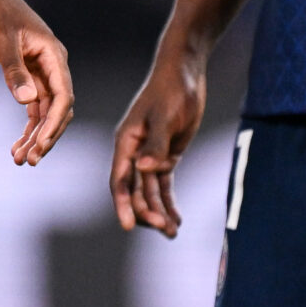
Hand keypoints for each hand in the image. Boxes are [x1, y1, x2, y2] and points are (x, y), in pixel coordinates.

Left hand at [0, 0, 73, 164]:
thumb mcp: (2, 41)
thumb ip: (14, 71)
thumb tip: (27, 101)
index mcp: (54, 57)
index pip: (63, 97)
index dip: (54, 124)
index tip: (40, 144)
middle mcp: (54, 68)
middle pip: (58, 110)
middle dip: (46, 137)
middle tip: (29, 161)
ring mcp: (43, 74)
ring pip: (46, 113)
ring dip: (36, 136)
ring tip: (19, 160)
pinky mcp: (30, 77)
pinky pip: (35, 108)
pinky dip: (28, 126)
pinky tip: (17, 145)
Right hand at [111, 45, 205, 234]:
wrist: (184, 74)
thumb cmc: (171, 91)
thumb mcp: (164, 117)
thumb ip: (155, 144)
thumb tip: (144, 170)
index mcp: (126, 142)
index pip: (120, 179)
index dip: (122, 203)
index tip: (127, 226)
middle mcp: (134, 152)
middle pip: (135, 190)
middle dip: (147, 211)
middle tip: (164, 229)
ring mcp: (150, 155)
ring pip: (150, 191)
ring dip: (159, 211)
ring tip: (172, 232)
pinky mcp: (166, 155)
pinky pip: (164, 184)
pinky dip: (169, 202)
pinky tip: (177, 219)